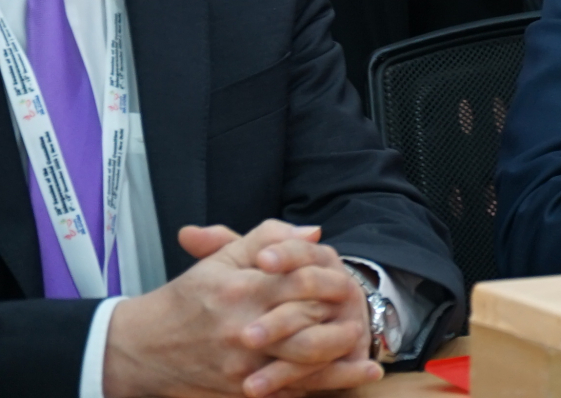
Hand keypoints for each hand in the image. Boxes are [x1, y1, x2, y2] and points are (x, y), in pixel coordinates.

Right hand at [103, 221, 379, 397]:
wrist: (140, 348)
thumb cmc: (186, 298)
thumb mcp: (221, 259)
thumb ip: (267, 238)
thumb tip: (314, 234)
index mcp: (240, 290)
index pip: (299, 282)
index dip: (329, 279)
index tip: (346, 279)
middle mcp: (242, 329)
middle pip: (306, 322)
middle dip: (338, 316)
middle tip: (360, 309)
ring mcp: (243, 365)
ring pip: (304, 362)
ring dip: (340, 355)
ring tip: (364, 346)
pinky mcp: (241, 392)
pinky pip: (290, 391)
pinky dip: (326, 384)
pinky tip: (357, 375)